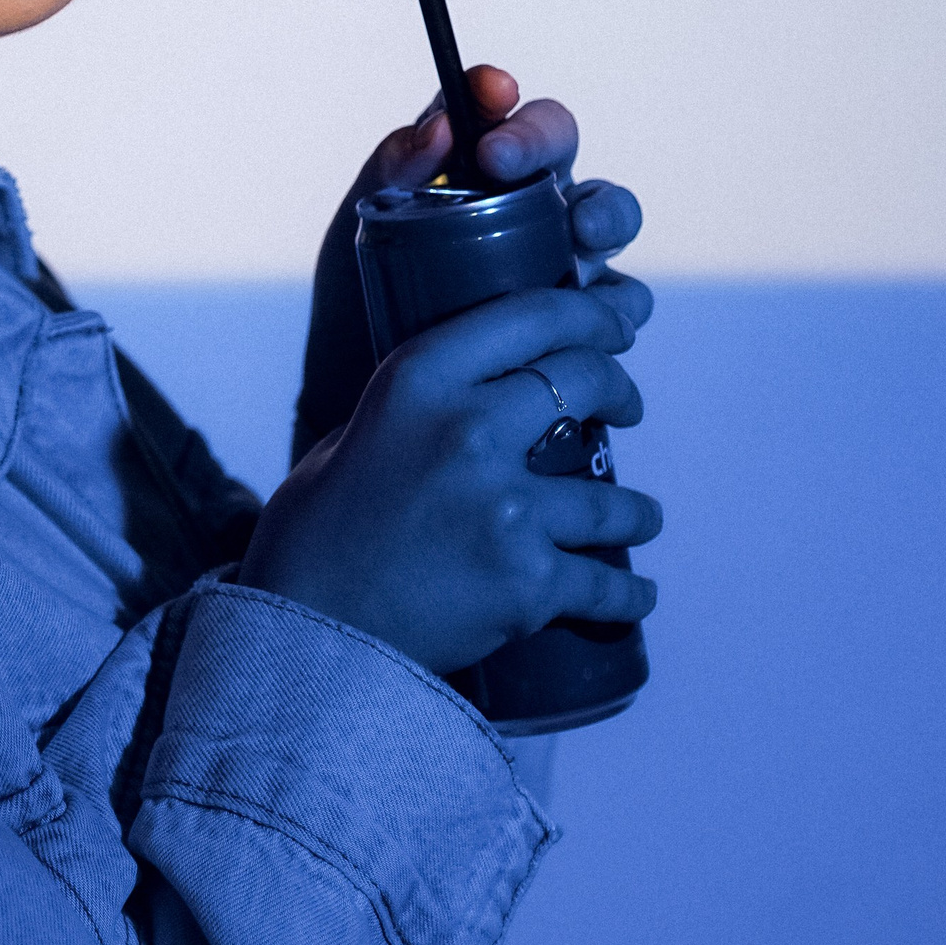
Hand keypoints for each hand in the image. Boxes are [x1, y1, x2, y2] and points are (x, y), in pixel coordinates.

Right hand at [244, 278, 661, 673]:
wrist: (305, 633)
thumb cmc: (316, 535)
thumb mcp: (352, 437)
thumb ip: (413, 414)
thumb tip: (469, 402)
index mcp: (419, 379)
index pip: (533, 315)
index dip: (594, 311)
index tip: (621, 320)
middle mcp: (469, 429)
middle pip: (585, 380)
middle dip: (620, 390)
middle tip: (627, 408)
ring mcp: (505, 506)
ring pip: (611, 496)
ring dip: (635, 509)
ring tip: (640, 516)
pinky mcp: (526, 581)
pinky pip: (605, 584)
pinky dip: (626, 595)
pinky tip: (637, 596)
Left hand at [293, 67, 642, 457]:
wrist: (368, 405)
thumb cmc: (362, 306)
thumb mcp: (361, 235)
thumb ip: (392, 172)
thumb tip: (440, 123)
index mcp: (473, 170)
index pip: (497, 112)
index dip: (499, 96)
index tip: (488, 95)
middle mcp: (527, 202)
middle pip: (564, 149)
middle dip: (547, 143)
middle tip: (507, 165)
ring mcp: (562, 258)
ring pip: (610, 217)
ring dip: (604, 216)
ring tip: (579, 241)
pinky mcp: (585, 322)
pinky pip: (622, 303)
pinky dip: (616, 304)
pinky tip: (593, 319)